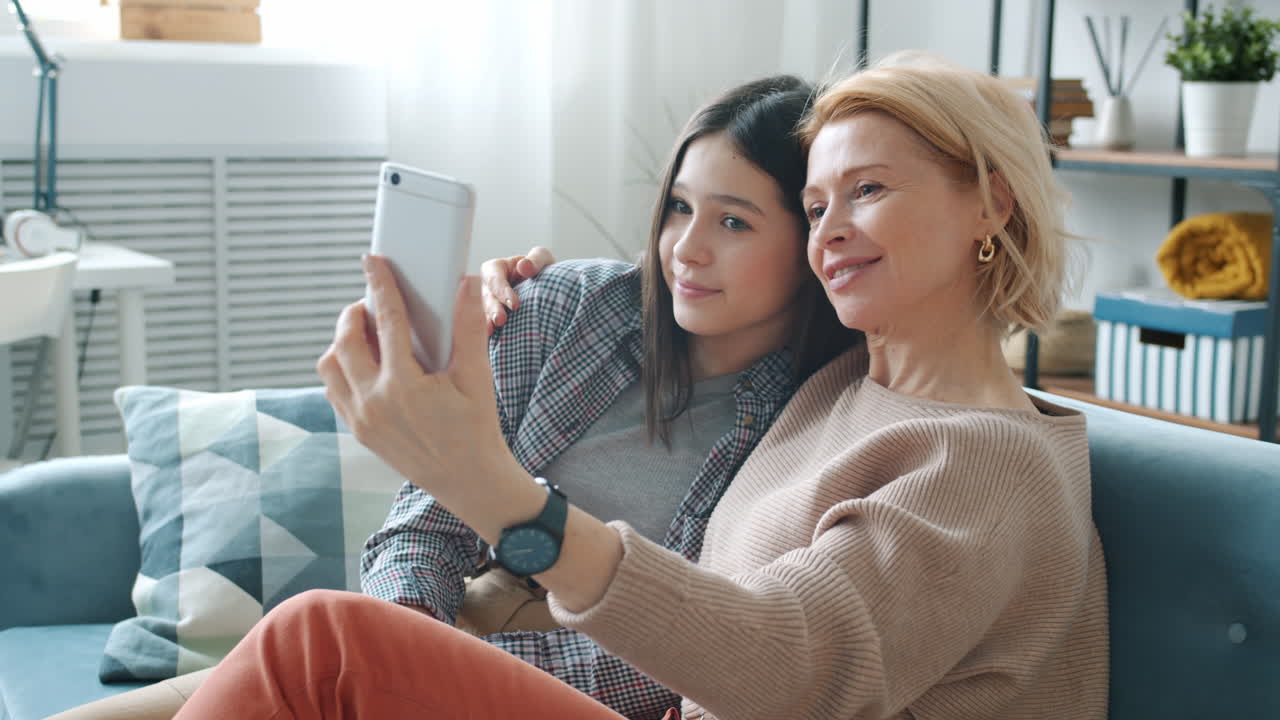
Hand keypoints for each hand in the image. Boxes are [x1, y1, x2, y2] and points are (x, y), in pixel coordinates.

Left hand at [316, 255, 533, 535]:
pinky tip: (367, 362)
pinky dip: (343, 368)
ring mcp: (361, 420)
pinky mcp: (358, 432)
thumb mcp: (476, 377)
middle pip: (345, 340)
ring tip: (369, 333)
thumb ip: (468, 327)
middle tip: (374, 302)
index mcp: (405, 386)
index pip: (387, 321)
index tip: (373, 261)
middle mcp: (374, 403)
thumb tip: (465, 282)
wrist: (470, 482)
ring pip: (330, 366)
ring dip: (343, 342)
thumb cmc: (477, 429)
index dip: (380, 285)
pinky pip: (335, 390)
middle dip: (355, 313)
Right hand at [481, 246, 555, 333]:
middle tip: (501, 320)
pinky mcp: (493, 318)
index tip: (515, 305)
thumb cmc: (540, 269)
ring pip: (485, 313)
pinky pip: (489, 324)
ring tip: (492, 331)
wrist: (544, 288)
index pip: (494, 278)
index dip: (502, 291)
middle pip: (487, 298)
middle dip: (493, 309)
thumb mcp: (542, 259)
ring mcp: (488, 304)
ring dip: (489, 322)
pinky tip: (492, 341)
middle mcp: (488, 288)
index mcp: (496, 269)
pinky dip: (491, 333)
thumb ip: (535, 260)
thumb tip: (524, 266)